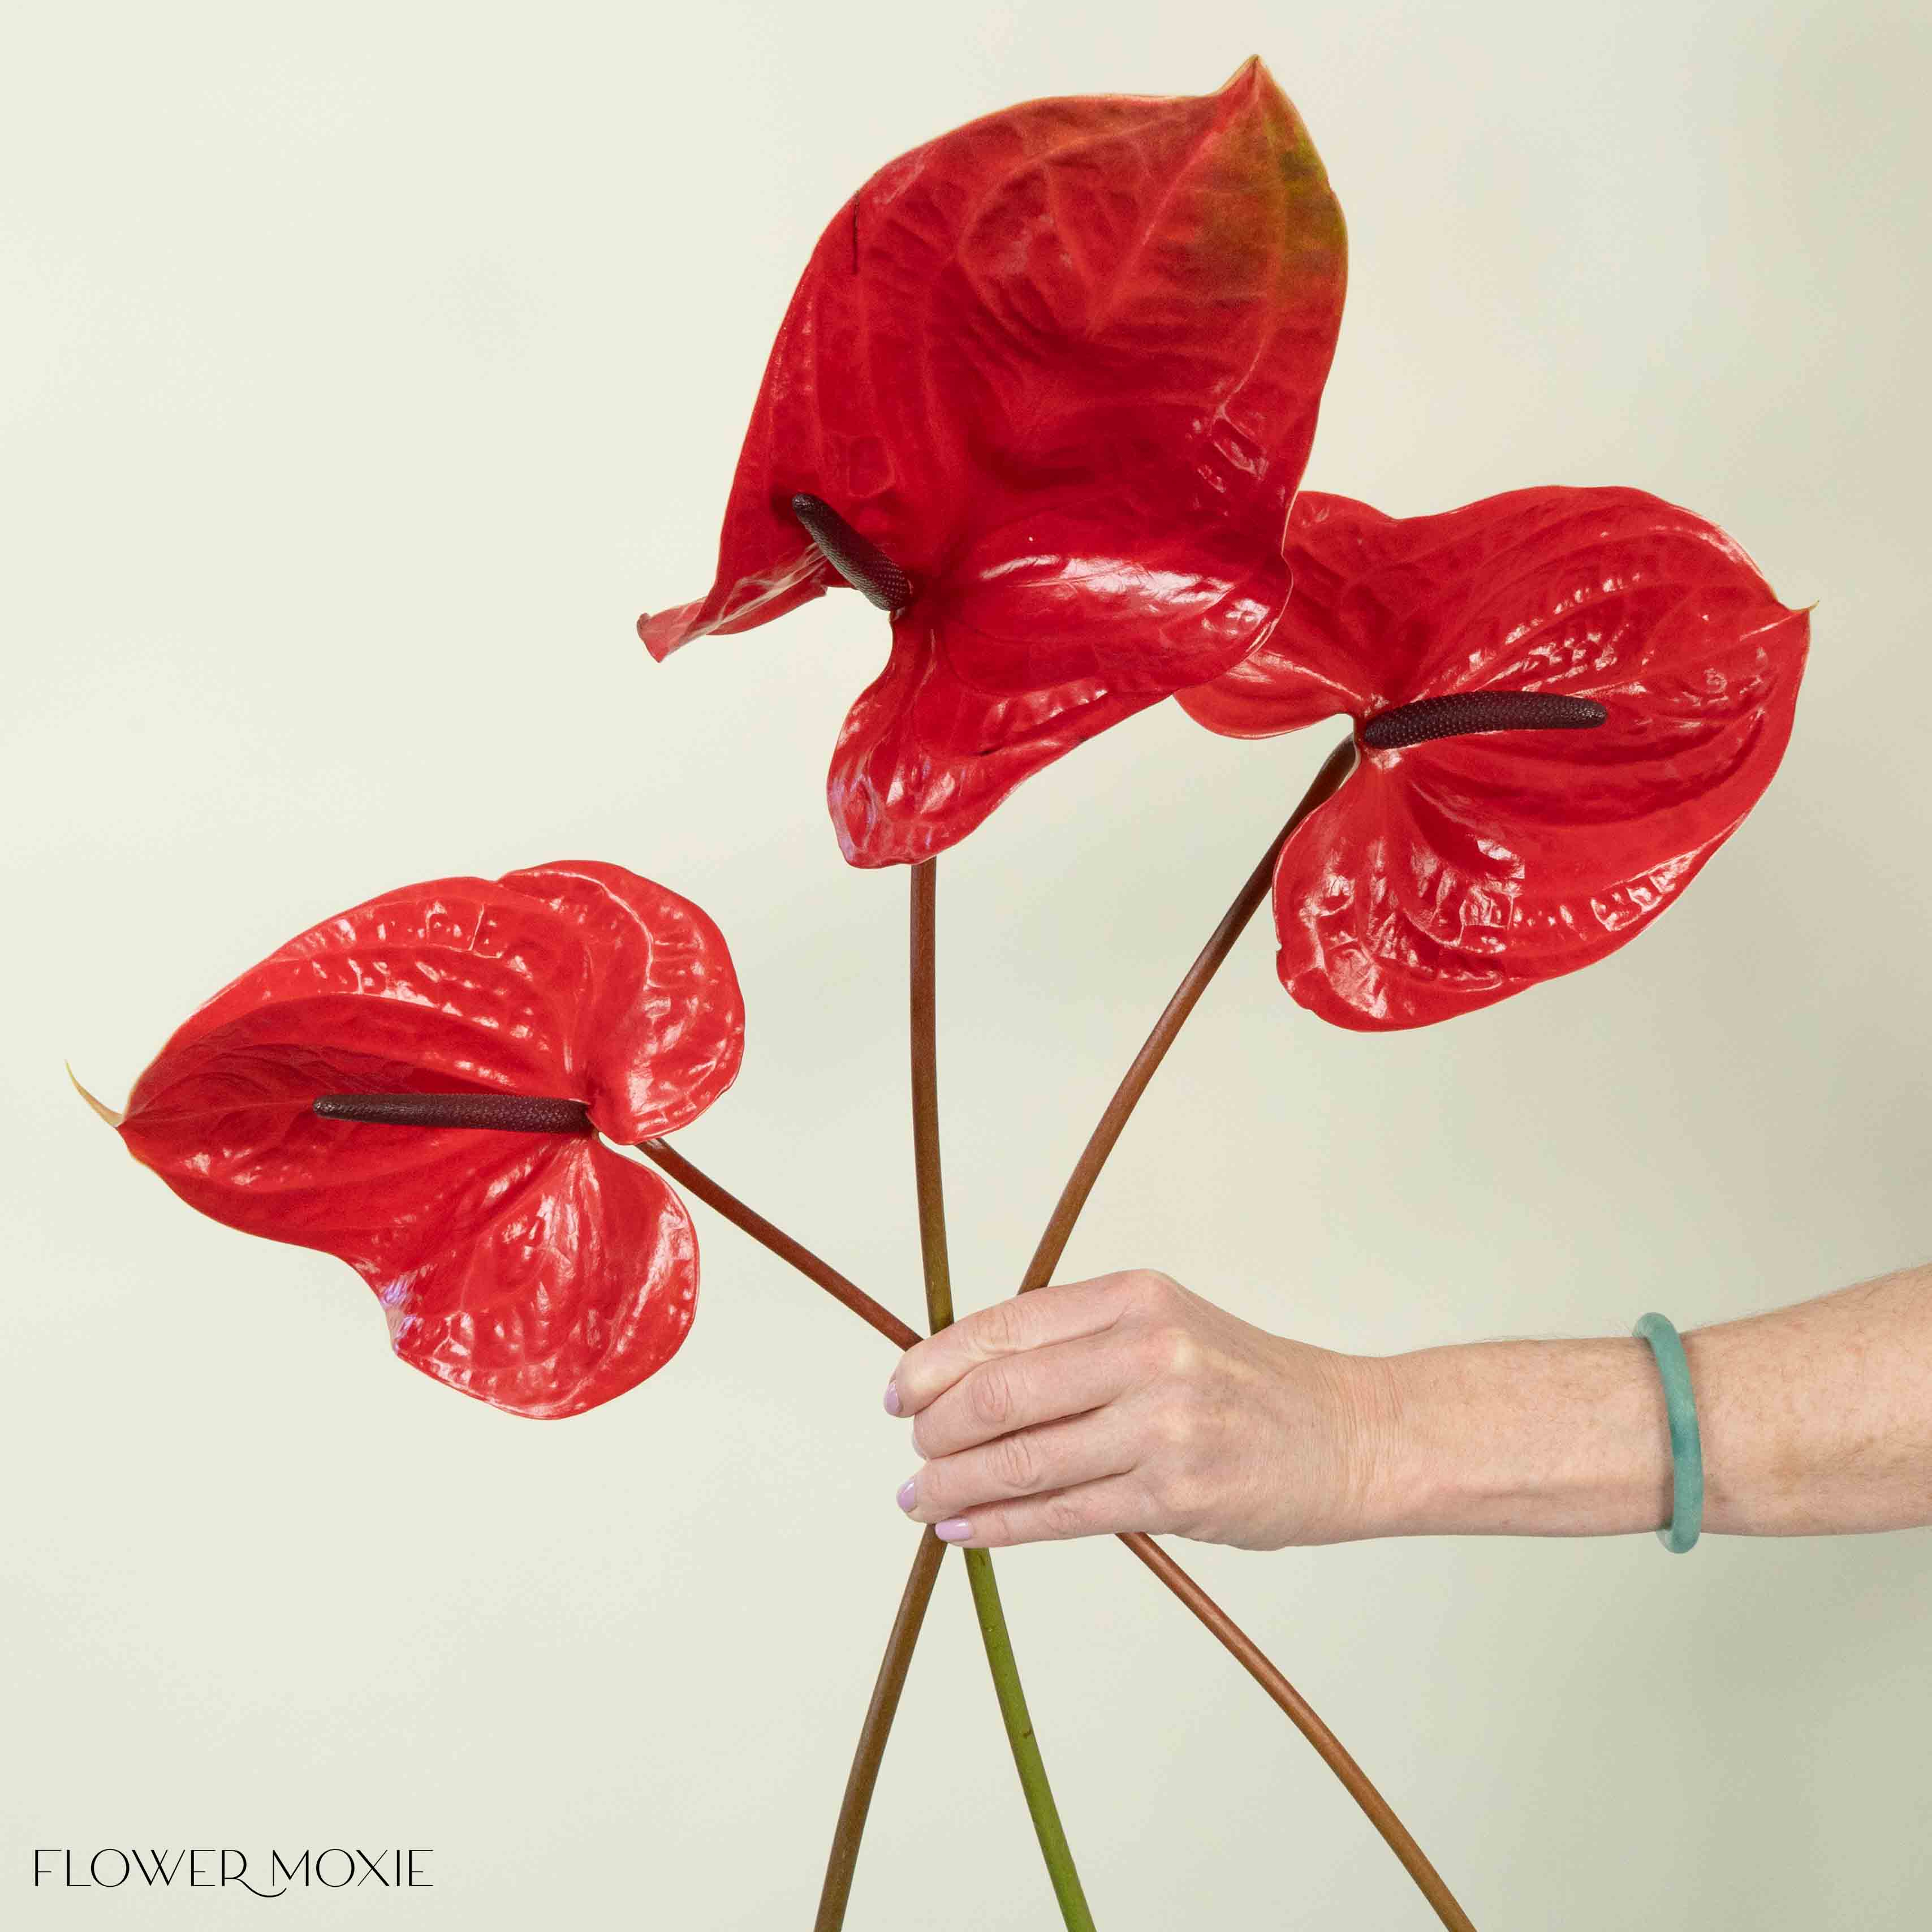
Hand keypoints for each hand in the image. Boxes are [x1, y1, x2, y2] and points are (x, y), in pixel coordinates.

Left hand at [884, 1270, 1385, 1549]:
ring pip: (1019, 1459)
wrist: (1352, 1434)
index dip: (934, 1363)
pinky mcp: (1174, 1494)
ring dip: (952, 1485)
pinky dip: (997, 1526)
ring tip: (921, 1499)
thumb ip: (1077, 1343)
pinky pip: (1059, 1514)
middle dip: (935, 1429)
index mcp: (1134, 1297)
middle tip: (914, 1452)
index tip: (900, 1392)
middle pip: (998, 1392)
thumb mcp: (1166, 1325)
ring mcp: (1161, 1424)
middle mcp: (1146, 1351)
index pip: (1003, 1325)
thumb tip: (965, 1379)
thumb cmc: (1248, 1383)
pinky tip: (964, 1529)